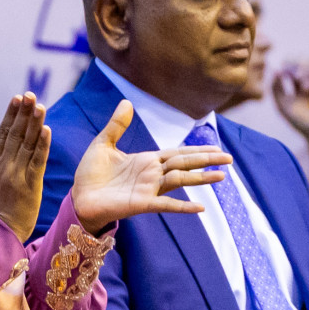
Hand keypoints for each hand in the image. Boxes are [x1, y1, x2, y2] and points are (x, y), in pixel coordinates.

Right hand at [0, 93, 51, 241]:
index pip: (2, 133)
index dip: (11, 114)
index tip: (17, 97)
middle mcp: (4, 166)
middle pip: (15, 134)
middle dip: (23, 113)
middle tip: (30, 94)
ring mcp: (17, 175)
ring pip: (27, 144)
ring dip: (34, 124)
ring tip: (40, 105)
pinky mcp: (30, 185)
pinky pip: (37, 161)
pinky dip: (42, 145)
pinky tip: (47, 130)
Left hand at [69, 101, 232, 231]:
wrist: (78, 198)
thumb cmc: (90, 175)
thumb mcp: (103, 144)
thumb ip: (117, 125)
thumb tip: (127, 101)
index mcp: (146, 161)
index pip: (178, 153)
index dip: (197, 150)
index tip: (217, 148)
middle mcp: (152, 175)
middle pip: (185, 164)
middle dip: (206, 161)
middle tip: (229, 159)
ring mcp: (148, 189)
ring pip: (180, 180)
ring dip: (201, 179)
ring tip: (222, 177)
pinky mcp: (141, 204)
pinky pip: (166, 204)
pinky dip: (183, 206)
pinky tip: (201, 208)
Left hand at [272, 65, 308, 158]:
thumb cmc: (302, 122)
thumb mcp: (283, 104)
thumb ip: (276, 88)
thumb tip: (275, 70)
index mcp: (300, 86)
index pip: (293, 66)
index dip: (287, 64)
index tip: (282, 71)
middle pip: (304, 61)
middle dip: (297, 63)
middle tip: (293, 73)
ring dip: (308, 67)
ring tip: (302, 79)